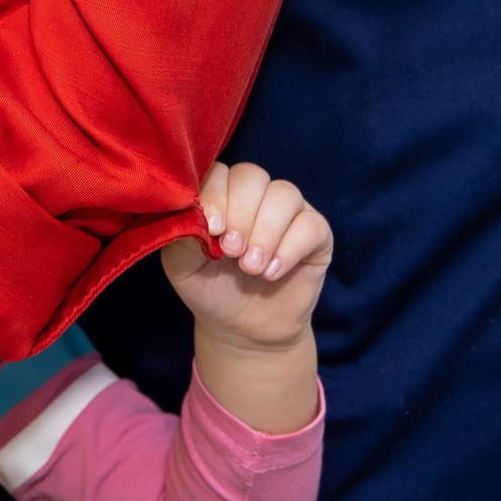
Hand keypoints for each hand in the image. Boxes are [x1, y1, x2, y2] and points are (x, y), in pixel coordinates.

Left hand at [162, 161, 331, 352]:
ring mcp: (288, 212)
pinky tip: (272, 273)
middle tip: (230, 251)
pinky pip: (312, 225)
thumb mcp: (183, 266)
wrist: (242, 328)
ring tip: (250, 267)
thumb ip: (183, 236)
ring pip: (284, 194)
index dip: (215, 194)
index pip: (218, 171)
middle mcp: (254, 195)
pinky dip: (290, 248)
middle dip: (240, 213)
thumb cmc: (209, 288)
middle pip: (252, 176)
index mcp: (220, 193)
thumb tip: (196, 215)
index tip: (212, 228)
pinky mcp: (316, 234)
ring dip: (265, 232)